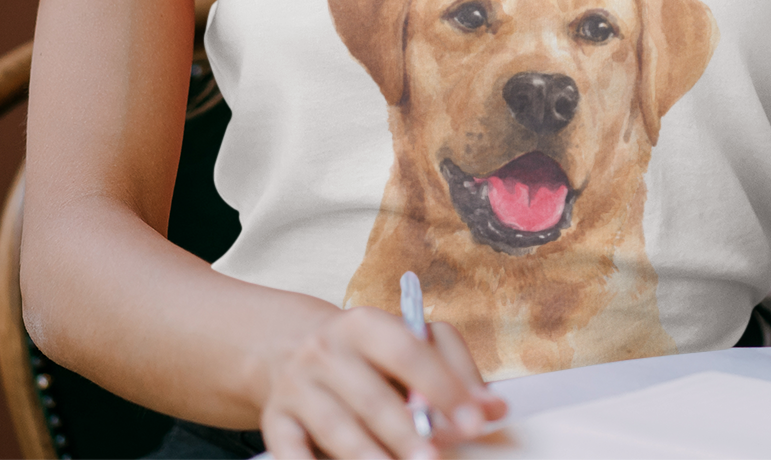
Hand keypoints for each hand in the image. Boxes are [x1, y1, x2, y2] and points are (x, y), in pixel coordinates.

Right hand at [260, 306, 507, 459]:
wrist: (287, 349)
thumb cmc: (366, 355)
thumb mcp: (404, 343)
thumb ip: (452, 372)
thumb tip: (494, 409)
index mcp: (366, 324)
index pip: (409, 352)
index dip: (444, 388)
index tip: (475, 421)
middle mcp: (327, 351)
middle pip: (371, 396)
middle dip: (406, 432)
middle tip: (435, 457)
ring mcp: (298, 387)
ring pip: (335, 426)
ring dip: (367, 455)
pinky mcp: (276, 421)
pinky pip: (292, 452)